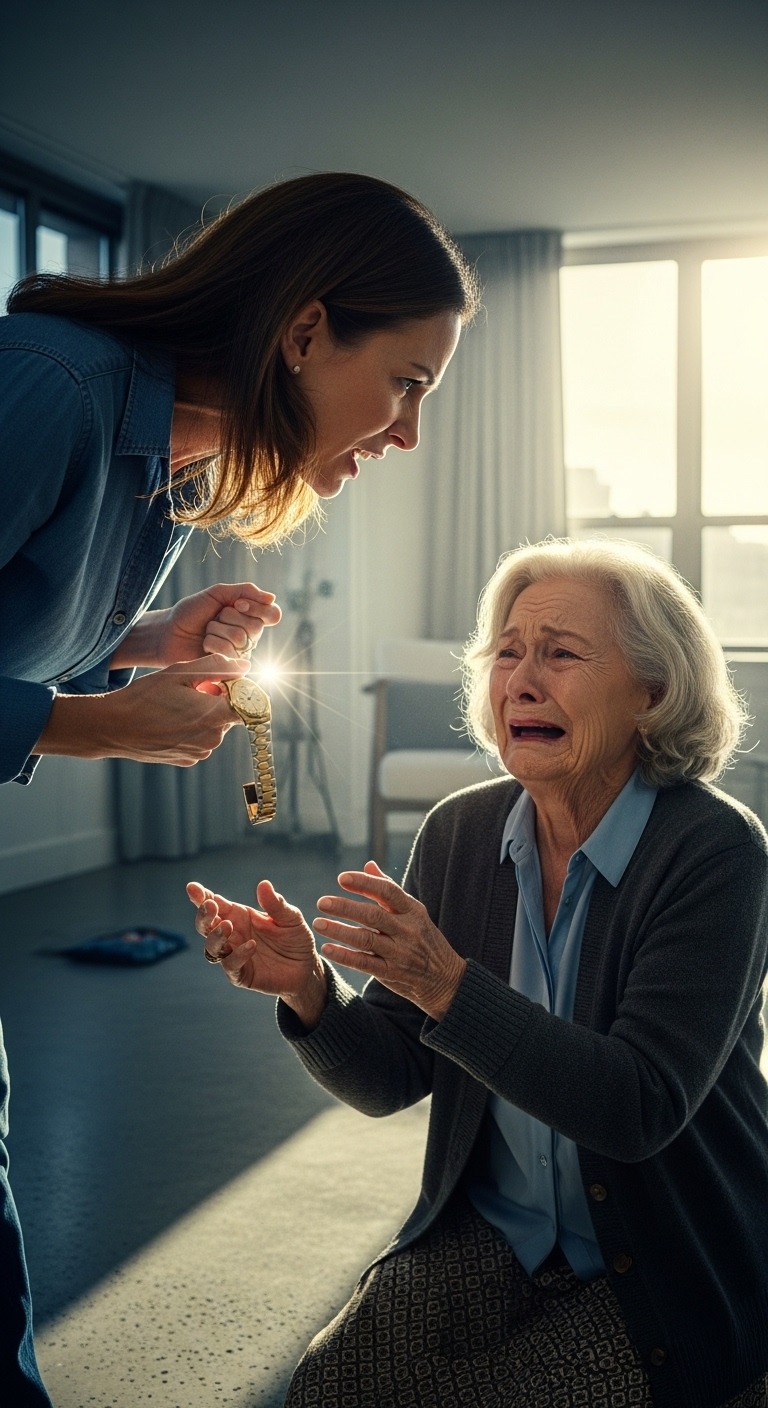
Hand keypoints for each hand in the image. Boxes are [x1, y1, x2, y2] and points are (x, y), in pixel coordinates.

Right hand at [36, 654, 249, 764]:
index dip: (237, 690)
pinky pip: (199, 740)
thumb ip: (217, 668)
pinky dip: (191, 729)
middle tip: (189, 690)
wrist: (114, 728)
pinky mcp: (187, 760)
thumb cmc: (144, 697)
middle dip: (217, 700)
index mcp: (215, 715)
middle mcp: (213, 738)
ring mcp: (200, 752)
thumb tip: (245, 666)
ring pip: (213, 727)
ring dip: (203, 715)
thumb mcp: (180, 673)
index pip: (248, 703)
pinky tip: (169, 721)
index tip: (220, 681)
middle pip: (229, 714)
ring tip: (175, 705)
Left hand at [112, 583, 281, 667]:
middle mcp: (249, 636)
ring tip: (206, 631)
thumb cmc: (191, 612)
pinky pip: (229, 652)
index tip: (238, 603)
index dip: (258, 608)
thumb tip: (272, 597)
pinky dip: (211, 643)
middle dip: (229, 617)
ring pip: (240, 638)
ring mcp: (239, 653)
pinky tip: (204, 645)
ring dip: (217, 630)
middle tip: (215, 618)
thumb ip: (245, 591)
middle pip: (256, 627)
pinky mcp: (228, 666)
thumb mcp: (218, 593)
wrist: (168, 632)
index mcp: (249, 617)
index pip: (273, 614)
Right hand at [186, 879, 327, 1023]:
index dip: (202, 896)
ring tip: (227, 926)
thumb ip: (276, 904)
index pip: (216, 904)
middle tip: (210, 906)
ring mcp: (233, 954)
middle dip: (203, 915)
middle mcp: (232, 935)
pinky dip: (237, 955)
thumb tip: (263, 884)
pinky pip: (230, 965)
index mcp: (239, 916)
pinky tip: (251, 946)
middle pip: (206, 925)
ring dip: (216, 936)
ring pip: (212, 947)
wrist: (306, 968)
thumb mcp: (290, 918)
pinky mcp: (240, 974)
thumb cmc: (295, 939)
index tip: (192, 888)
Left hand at [313, 862, 466, 1020]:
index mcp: (413, 911)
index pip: (388, 891)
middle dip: (345, 907)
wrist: (445, 978)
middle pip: (373, 916)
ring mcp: (400, 953)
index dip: (365, 883)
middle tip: (322, 902)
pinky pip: (364, 963)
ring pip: (365, 939)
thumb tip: (368, 864)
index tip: (342, 878)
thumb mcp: (414, 912)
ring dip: (339, 931)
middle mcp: (407, 930)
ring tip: (318, 923)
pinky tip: (327, 949)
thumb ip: (389, 889)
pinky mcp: (392, 973)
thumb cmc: (423, 938)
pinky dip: (345, 956)